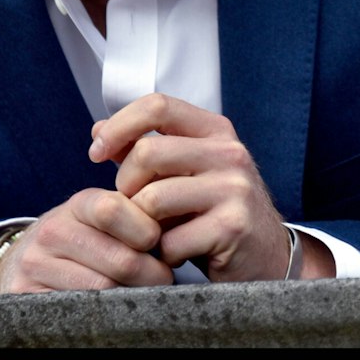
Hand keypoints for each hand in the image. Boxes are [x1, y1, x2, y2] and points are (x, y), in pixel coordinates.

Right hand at [0, 189, 173, 293]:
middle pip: (118, 258)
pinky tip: (116, 306)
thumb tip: (181, 225)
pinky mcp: (27, 296)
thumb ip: (137, 215)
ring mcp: (35, 266)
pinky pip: (80, 309)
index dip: (145, 231)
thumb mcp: (104, 217)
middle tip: (164, 278)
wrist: (24, 261)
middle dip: (152, 272)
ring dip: (133, 294)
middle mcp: (52, 232)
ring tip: (145, 292)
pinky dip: (106, 311)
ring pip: (103, 288)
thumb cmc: (84, 237)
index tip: (158, 244)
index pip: (114, 210)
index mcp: (78, 205)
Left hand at [89, 93, 290, 282]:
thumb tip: (98, 131)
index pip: (158, 106)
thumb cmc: (214, 212)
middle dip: (125, 186)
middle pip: (147, 153)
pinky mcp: (232, 227)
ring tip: (156, 232)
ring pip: (152, 199)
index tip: (95, 153)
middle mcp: (230, 153)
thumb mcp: (184, 172)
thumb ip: (143, 150)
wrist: (264, 254)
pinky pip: (169, 241)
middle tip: (134, 208)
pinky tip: (178, 252)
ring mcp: (234, 189)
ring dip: (141, 225)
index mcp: (216, 131)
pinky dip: (163, 253)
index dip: (118, 125)